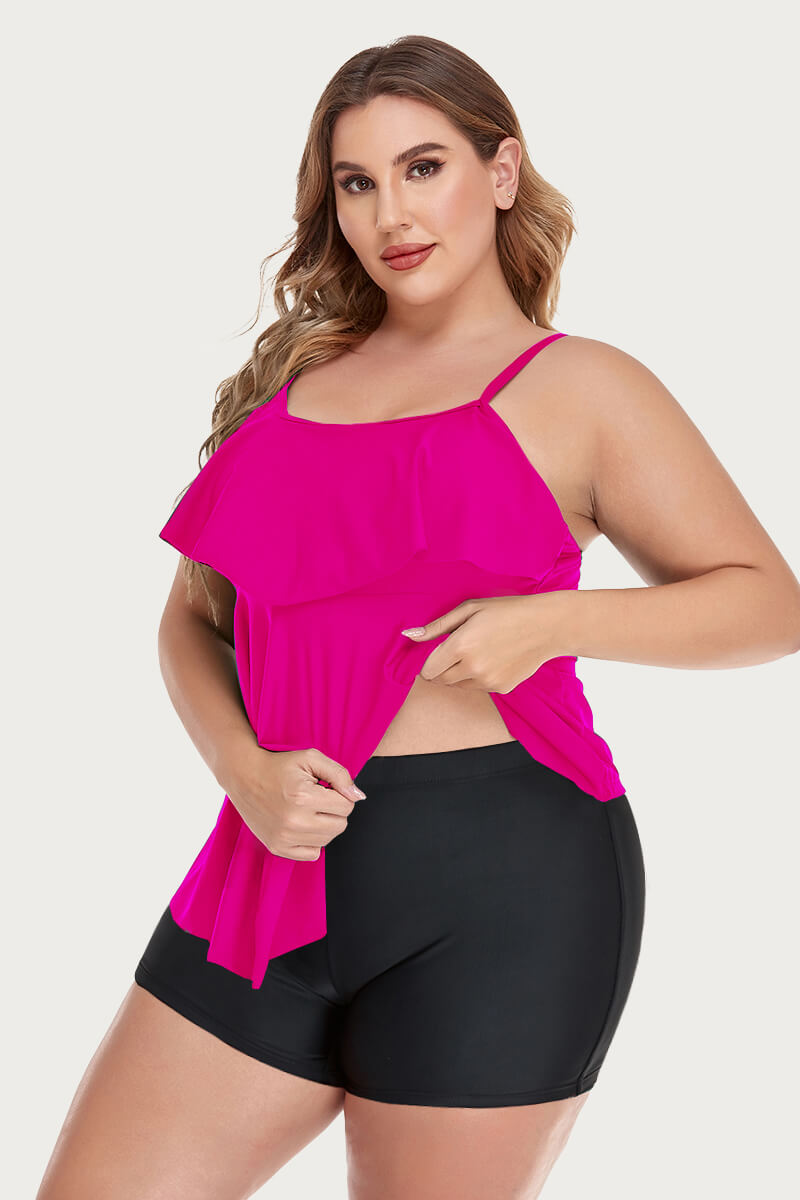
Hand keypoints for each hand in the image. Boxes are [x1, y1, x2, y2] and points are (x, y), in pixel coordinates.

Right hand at [225, 743, 366, 861]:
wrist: (244, 776)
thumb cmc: (279, 765)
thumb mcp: (311, 758)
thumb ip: (340, 775)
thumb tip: (358, 797)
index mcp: (303, 797)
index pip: (347, 806)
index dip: (340, 794)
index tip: (325, 787)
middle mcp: (294, 821)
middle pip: (340, 825)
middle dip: (335, 810)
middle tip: (317, 798)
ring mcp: (284, 837)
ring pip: (328, 840)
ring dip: (324, 825)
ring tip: (308, 809)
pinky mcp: (277, 847)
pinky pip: (312, 854)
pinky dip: (312, 841)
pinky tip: (302, 824)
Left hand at [400, 592, 570, 694]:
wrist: (547, 626)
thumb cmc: (506, 611)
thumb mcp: (469, 609)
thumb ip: (436, 627)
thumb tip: (408, 636)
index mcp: (460, 645)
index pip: (428, 670)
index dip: (429, 662)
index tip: (437, 653)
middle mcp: (472, 668)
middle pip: (441, 680)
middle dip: (443, 668)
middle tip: (458, 650)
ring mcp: (488, 681)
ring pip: (458, 685)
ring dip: (460, 673)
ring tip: (479, 651)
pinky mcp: (501, 688)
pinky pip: (478, 688)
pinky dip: (479, 677)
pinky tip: (494, 658)